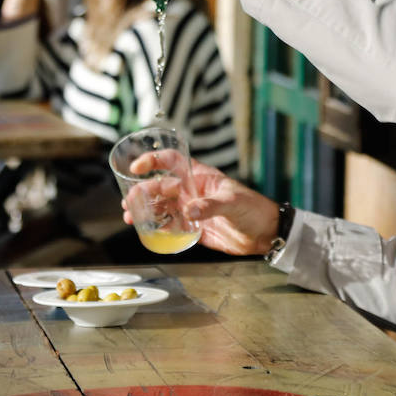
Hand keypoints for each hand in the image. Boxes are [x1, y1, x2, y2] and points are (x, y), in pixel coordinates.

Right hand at [121, 156, 279, 255]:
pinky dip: (158, 227)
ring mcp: (192, 210)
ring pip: (162, 207)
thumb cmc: (254, 209)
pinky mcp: (194, 228)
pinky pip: (171, 226)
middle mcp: (193, 191)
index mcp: (201, 177)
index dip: (153, 161)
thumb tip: (188, 210)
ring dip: (145, 210)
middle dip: (142, 192)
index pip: (172, 162)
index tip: (137, 167)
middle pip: (161, 187)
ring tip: (130, 217)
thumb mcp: (233, 203)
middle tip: (129, 202)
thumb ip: (210, 206)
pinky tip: (146, 230)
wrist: (265, 234)